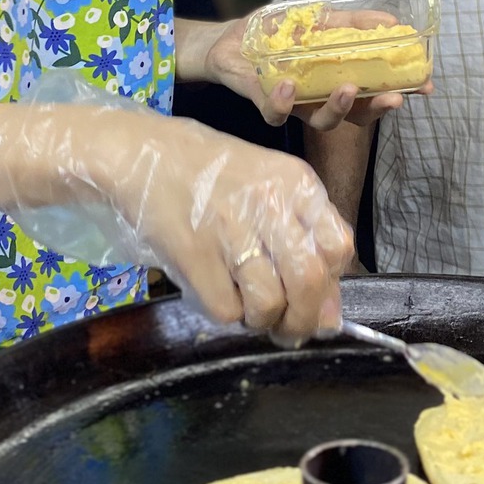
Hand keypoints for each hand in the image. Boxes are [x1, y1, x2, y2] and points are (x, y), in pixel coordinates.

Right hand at [0, 104, 356, 345]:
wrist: (144, 155)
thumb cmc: (213, 172)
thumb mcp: (269, 187)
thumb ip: (305, 240)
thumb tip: (331, 317)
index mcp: (296, 183)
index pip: (339, 247)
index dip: (333, 283)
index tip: (315, 294)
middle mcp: (269, 203)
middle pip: (310, 282)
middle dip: (304, 320)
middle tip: (288, 328)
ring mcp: (230, 229)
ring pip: (269, 304)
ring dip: (263, 322)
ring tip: (251, 310)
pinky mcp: (194, 254)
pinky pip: (226, 310)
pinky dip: (227, 315)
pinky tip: (220, 295)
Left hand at [198, 17, 424, 132]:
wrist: (227, 41)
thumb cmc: (275, 33)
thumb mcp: (318, 18)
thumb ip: (352, 22)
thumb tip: (391, 21)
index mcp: (336, 80)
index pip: (373, 93)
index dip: (399, 92)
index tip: (425, 86)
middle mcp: (319, 99)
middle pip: (355, 117)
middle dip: (376, 109)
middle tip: (393, 98)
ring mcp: (294, 105)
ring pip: (321, 121)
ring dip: (337, 107)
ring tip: (348, 88)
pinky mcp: (265, 104)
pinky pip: (276, 112)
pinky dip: (283, 101)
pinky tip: (286, 84)